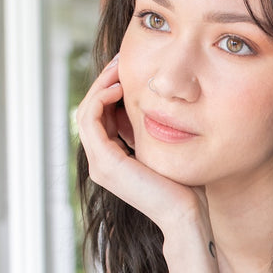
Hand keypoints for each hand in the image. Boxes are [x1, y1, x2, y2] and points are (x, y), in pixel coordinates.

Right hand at [77, 55, 203, 231]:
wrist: (186, 213)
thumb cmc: (184, 185)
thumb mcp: (164, 148)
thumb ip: (153, 130)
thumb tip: (156, 103)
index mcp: (114, 159)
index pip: (102, 116)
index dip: (111, 89)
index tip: (128, 68)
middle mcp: (101, 162)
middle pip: (91, 110)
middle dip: (104, 82)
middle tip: (120, 59)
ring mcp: (99, 164)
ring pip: (87, 111)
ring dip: (101, 85)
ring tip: (120, 68)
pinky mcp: (104, 163)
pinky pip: (90, 119)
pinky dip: (100, 98)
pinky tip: (120, 86)